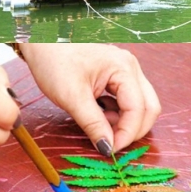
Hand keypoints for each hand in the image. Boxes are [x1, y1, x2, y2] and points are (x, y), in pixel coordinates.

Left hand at [21, 44, 160, 156]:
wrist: (41, 41)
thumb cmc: (53, 61)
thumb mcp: (71, 97)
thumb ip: (92, 124)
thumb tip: (107, 148)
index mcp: (124, 68)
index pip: (139, 109)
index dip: (127, 133)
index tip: (110, 150)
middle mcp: (131, 69)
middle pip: (149, 108)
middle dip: (133, 130)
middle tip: (111, 145)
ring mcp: (126, 72)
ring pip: (141, 106)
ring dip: (125, 123)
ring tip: (100, 129)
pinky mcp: (118, 77)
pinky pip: (128, 101)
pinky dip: (118, 115)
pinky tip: (100, 118)